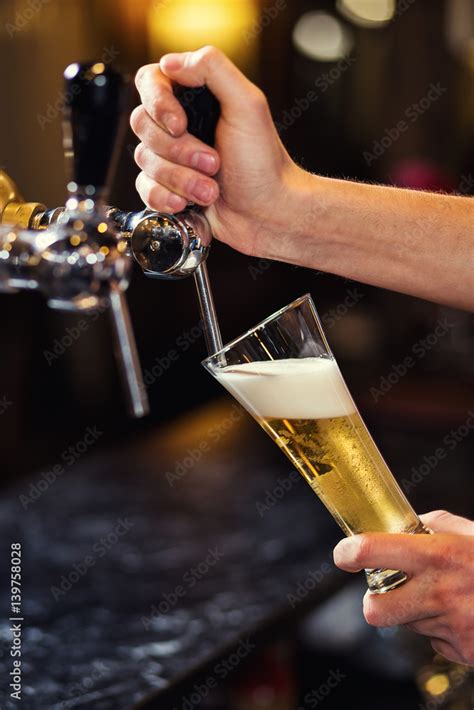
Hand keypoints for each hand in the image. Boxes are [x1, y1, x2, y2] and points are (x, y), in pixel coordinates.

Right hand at [131, 46, 310, 261]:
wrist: (267, 214)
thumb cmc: (264, 164)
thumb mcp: (248, 105)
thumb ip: (213, 69)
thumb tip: (171, 61)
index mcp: (196, 98)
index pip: (150, 82)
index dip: (158, 103)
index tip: (180, 124)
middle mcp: (180, 126)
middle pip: (143, 124)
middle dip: (178, 150)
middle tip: (213, 162)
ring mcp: (172, 158)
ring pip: (144, 160)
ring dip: (181, 179)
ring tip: (211, 189)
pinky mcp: (168, 188)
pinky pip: (144, 189)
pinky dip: (166, 198)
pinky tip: (189, 203)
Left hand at [333, 510, 473, 664]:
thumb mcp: (468, 532)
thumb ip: (432, 526)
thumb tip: (403, 526)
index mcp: (436, 555)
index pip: (372, 550)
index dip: (349, 552)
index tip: (344, 554)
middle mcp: (439, 592)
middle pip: (375, 610)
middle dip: (373, 603)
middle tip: (385, 591)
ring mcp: (450, 626)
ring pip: (407, 625)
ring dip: (415, 612)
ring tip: (444, 595)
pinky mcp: (463, 650)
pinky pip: (434, 641)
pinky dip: (441, 629)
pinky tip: (462, 614)